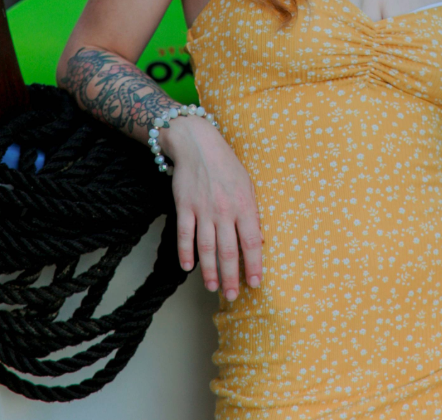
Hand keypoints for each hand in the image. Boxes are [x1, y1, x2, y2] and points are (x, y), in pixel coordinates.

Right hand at [164, 115, 262, 301]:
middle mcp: (225, 211)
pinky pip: (184, 235)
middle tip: (232, 296)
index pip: (252, 242)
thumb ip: (252, 214)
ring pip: (206, 247)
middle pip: (229, 250)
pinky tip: (188, 267)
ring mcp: (203, 210)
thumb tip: (258, 241)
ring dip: (209, 270)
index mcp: (245, 206)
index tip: (255, 283)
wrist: (199, 146)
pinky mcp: (184, 207)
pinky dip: (185, 253)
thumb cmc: (228, 167)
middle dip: (232, 276)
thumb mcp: (248, 187)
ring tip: (213, 288)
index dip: (254, 264)